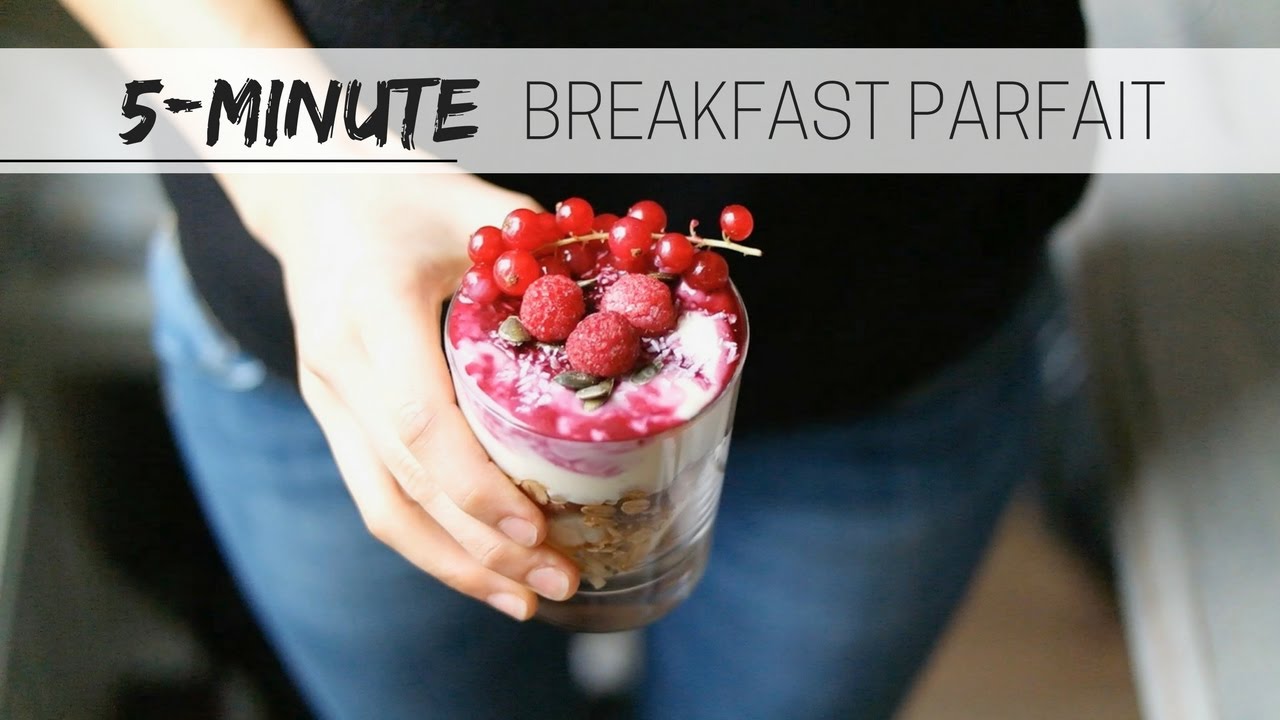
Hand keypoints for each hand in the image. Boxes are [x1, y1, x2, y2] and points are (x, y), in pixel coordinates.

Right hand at [229, 172, 579, 619]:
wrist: (307, 190)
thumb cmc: (400, 189)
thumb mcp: (476, 204)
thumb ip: (548, 255)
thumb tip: (638, 305)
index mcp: (374, 307)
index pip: (422, 421)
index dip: (479, 488)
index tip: (538, 532)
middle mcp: (339, 364)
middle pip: (407, 484)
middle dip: (483, 550)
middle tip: (560, 583)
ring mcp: (327, 396)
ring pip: (382, 508)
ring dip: (454, 566)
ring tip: (525, 600)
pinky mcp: (332, 414)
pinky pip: (376, 494)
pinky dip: (430, 542)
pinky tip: (481, 567)